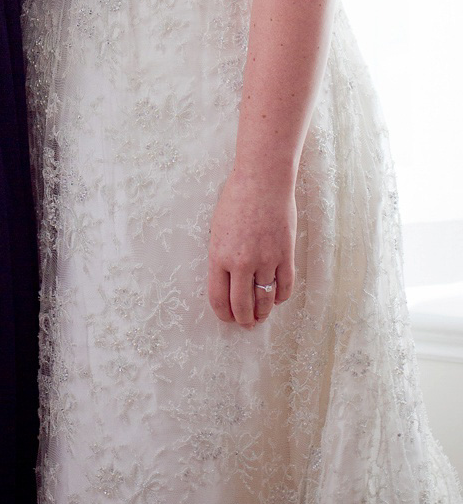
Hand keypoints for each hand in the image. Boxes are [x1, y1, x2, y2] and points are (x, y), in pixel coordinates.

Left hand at [207, 171, 296, 327]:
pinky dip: (280, 297)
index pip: (218, 298)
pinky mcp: (286, 255)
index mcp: (219, 256)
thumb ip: (222, 256)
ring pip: (265, 300)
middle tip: (245, 323)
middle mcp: (241, 262)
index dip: (223, 314)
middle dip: (243, 319)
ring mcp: (266, 260)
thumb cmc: (236, 200)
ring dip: (262, 312)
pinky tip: (276, 297)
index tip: (227, 318)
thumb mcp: (218, 229)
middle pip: (242, 306)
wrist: (263, 180)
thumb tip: (228, 282)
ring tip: (260, 316)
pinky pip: (285, 287)